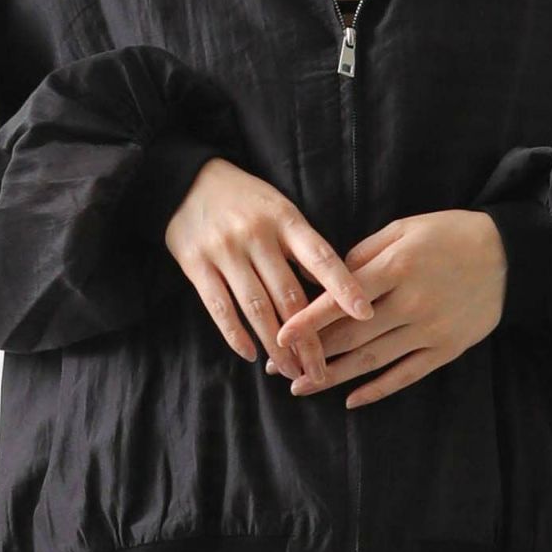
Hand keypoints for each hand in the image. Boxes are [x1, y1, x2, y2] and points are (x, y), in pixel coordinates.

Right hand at [165, 158, 374, 385]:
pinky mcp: (195, 264)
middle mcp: (256, 235)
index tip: (364, 314)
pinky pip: (219, 307)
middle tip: (321, 371)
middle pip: (289, 295)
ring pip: (256, 308)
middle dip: (308, 339)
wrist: (187, 180)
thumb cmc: (245, 199)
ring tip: (291, 371)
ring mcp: (225, 250)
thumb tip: (332, 288)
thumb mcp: (280, 209)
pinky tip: (250, 354)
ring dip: (276, 345)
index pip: (321, 257)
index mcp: (285, 219)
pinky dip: (236, 335)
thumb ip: (303, 246)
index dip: (344, 287)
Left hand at [267, 210, 506, 408]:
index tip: (280, 336)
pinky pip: (406, 375)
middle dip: (312, 353)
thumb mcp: (403, 229)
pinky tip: (351, 400)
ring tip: (302, 387)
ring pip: (372, 360)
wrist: (508, 255)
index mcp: (396, 268)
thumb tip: (329, 280)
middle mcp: (411, 303)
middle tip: (278, 367)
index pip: (342, 299)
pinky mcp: (447, 350)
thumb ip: (364, 254)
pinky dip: (377, 390)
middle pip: (352, 335)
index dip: (308, 320)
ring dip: (334, 376)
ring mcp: (430, 331)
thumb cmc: (449, 234)